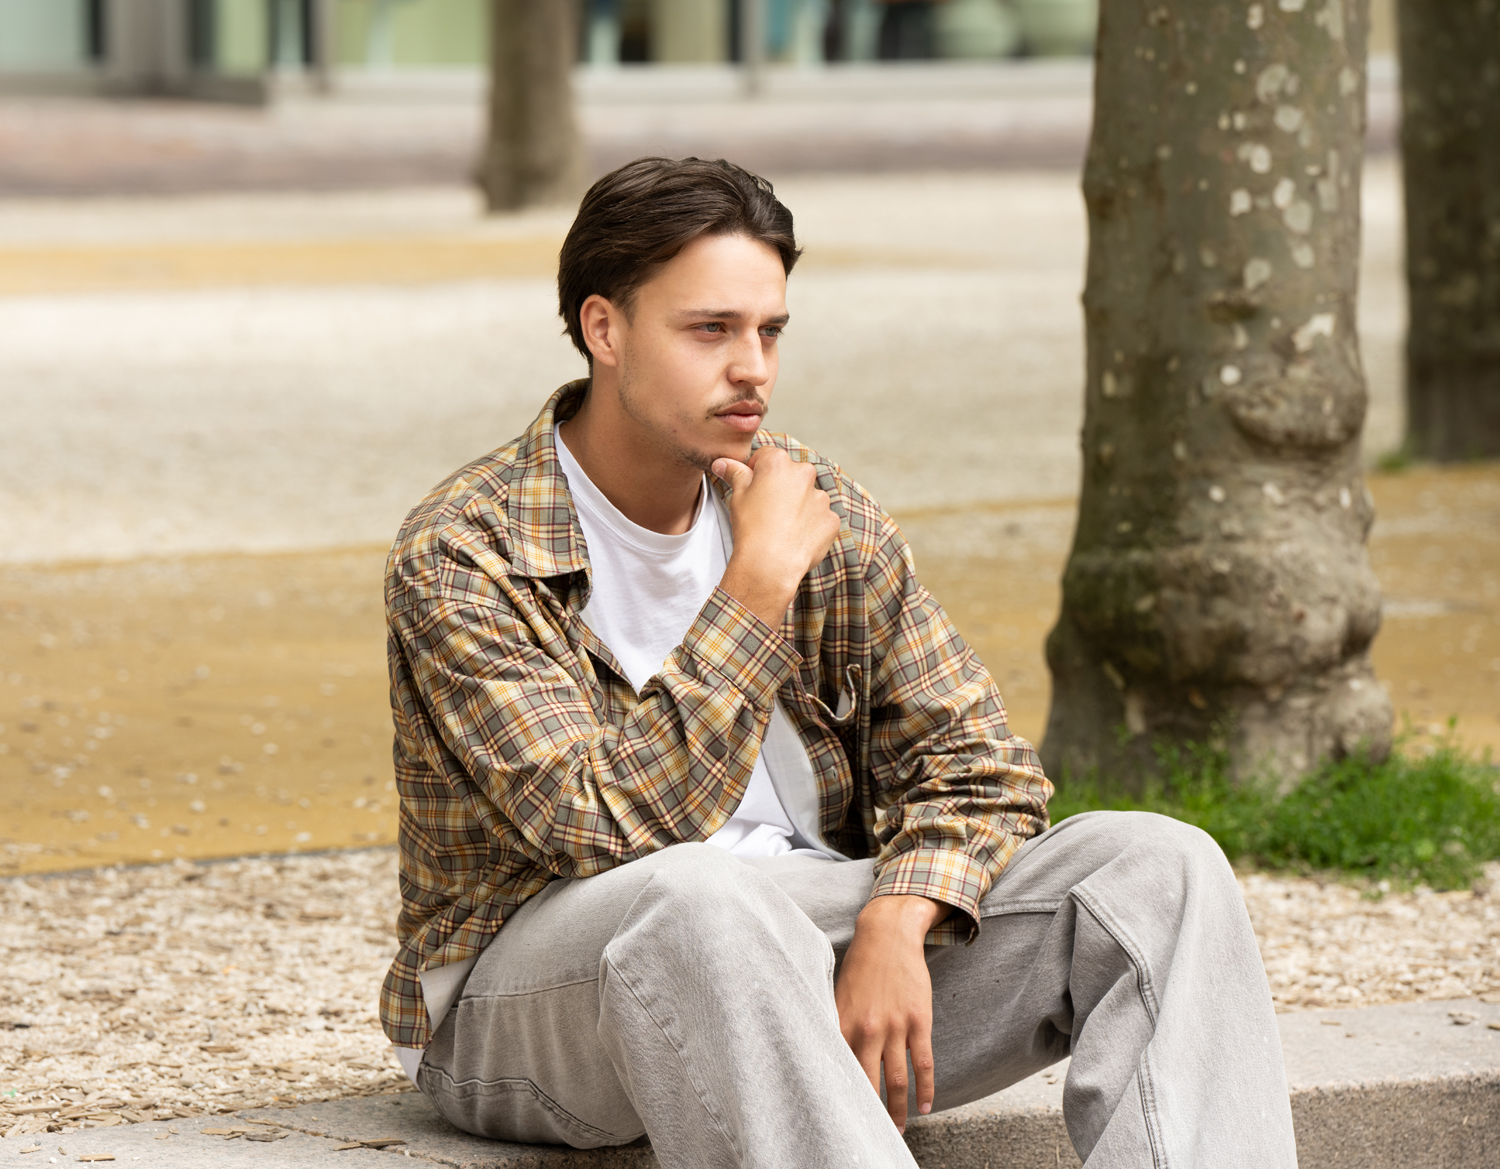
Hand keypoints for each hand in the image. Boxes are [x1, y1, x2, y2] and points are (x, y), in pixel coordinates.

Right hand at [712, 446, 839, 627]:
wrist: (770, 563)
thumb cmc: (751, 528)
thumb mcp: (737, 496)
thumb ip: (734, 473)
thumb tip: (723, 463)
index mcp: (778, 463)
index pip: (767, 456)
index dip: (757, 471)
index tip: (752, 487)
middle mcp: (804, 474)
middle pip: (791, 475)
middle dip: (781, 487)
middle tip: (766, 509)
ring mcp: (821, 498)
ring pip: (808, 496)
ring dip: (798, 505)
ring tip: (782, 526)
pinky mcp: (831, 519)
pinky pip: (820, 517)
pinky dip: (811, 525)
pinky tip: (795, 537)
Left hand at [834, 894, 950, 1132]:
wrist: (888, 935)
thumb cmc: (859, 967)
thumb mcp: (837, 995)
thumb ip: (835, 1027)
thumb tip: (825, 1059)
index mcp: (843, 1024)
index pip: (840, 1071)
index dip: (840, 1099)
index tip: (840, 1120)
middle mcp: (868, 1030)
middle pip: (868, 1084)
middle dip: (869, 1115)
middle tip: (870, 1136)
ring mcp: (896, 1027)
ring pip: (898, 1080)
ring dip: (899, 1109)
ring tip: (898, 1130)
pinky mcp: (919, 1021)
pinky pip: (924, 1063)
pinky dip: (926, 1089)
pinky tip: (925, 1106)